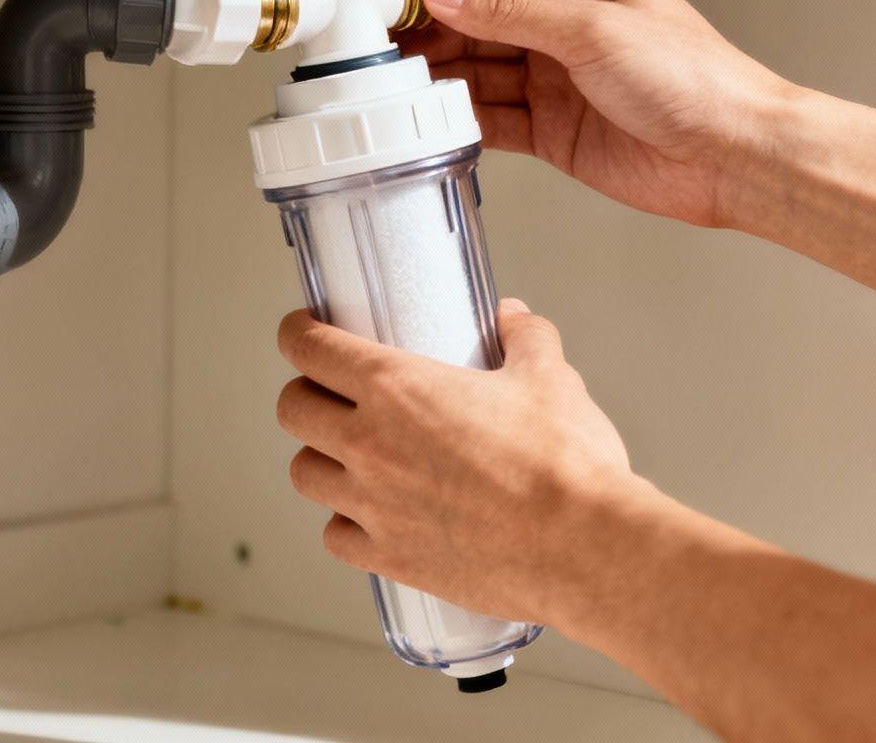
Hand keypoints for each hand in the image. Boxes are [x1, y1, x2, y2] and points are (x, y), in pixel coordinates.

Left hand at [274, 299, 637, 624]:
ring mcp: (374, 506)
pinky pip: (335, 536)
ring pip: (304, 474)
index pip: (310, 349)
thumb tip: (513, 319)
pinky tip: (370, 515)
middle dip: (305, 393)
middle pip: (293, 410)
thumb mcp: (549, 378)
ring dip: (319, 458)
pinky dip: (345, 522)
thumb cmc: (564, 464)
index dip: (298, 333)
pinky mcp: (389, 557)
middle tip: (328, 392)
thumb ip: (525, 338)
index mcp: (398, 389)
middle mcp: (371, 445)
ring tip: (345, 455)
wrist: (582, 546)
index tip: (302, 331)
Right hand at [402, 0, 794, 228]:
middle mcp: (564, 26)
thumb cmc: (695, 79)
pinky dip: (459, 119)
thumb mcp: (592, 31)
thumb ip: (511, 12)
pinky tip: (431, 120)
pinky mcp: (554, 130)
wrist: (734, 156)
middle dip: (426, 25)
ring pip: (478, 69)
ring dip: (436, 75)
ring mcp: (557, 80)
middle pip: (475, 16)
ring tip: (393, 83)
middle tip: (376, 40)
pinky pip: (492, 118)